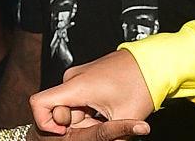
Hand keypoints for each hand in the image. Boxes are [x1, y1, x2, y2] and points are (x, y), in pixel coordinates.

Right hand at [30, 50, 154, 136]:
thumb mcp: (126, 117)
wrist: (155, 61)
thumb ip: (108, 137)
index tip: (67, 132)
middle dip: (76, 125)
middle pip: (58, 110)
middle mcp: (73, 78)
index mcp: (76, 86)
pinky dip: (89, 109)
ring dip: (85, 118)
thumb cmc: (142, 84)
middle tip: (101, 122)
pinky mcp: (87, 76)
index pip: (38, 103)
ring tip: (109, 113)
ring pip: (70, 107)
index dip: (46, 123)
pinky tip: (109, 107)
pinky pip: (78, 99)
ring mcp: (80, 75)